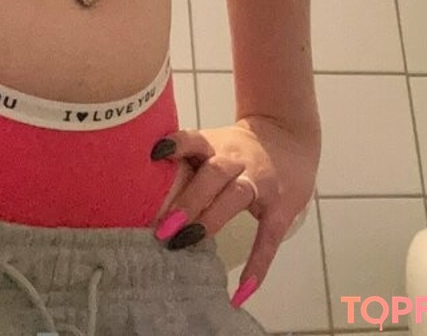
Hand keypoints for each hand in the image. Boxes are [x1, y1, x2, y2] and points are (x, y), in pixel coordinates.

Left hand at [149, 114, 319, 300]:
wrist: (288, 135)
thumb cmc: (238, 148)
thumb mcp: (213, 144)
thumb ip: (185, 162)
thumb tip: (138, 187)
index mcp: (215, 145)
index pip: (195, 139)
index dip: (176, 144)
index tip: (153, 153)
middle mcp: (237, 160)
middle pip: (214, 173)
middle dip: (188, 199)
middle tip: (162, 226)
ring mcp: (261, 183)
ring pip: (236, 195)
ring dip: (209, 219)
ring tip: (184, 242)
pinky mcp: (280, 207)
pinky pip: (268, 238)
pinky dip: (256, 265)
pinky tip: (241, 291)